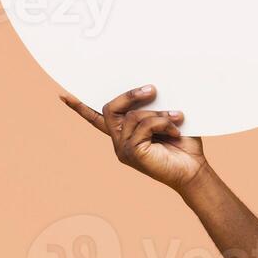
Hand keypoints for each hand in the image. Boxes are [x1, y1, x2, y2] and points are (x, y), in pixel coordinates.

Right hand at [61, 85, 208, 189]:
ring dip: (158, 114)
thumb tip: (150, 87)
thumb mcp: (166, 119)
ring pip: (132, 116)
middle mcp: (119, 142)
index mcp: (125, 133)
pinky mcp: (133, 153)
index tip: (63, 96)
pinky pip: (143, 126)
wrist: (193, 170)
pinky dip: (162, 123)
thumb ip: (154, 106)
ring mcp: (124, 149)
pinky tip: (175, 130)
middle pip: (110, 109)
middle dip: (130, 95)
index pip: (96, 119)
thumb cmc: (183, 144)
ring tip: (177, 118)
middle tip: (152, 89)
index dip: (80, 108)